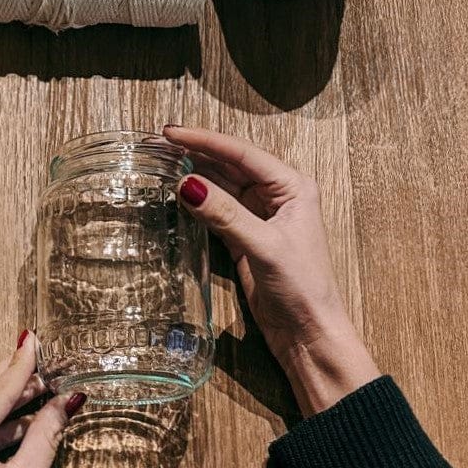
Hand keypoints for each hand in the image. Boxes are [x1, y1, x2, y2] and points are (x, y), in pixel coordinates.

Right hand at [163, 126, 378, 414]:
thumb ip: (225, 214)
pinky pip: (217, 211)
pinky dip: (197, 203)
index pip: (242, 153)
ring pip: (221, 187)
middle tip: (158, 144)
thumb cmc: (302, 287)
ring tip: (160, 162)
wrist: (309, 333)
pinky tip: (176, 194)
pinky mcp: (246, 238)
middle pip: (230, 165)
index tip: (171, 133)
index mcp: (291, 186)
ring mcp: (260, 217)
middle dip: (195, 153)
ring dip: (193, 176)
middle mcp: (276, 196)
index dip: (205, 141)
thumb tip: (186, 184)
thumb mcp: (264, 246)